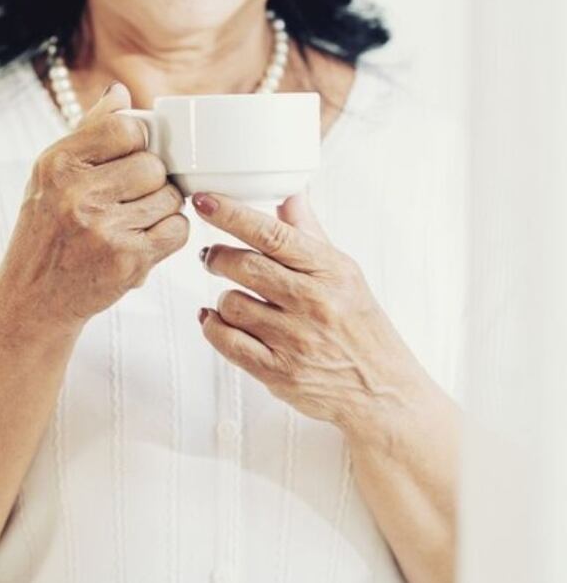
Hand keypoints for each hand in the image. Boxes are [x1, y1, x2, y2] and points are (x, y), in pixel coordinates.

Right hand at [0, 82, 189, 331]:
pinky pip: (177, 230)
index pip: (124, 128)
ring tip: (134, 219)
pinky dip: (168, 233)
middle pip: (152, 165)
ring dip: (161, 207)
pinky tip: (144, 238)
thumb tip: (121, 92)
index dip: (137, 141)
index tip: (130, 156)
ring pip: (170, 198)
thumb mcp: (49, 176)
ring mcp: (104, 230)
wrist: (33, 296)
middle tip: (131, 196)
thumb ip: (86, 132)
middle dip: (151, 179)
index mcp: (57, 165)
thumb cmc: (45, 231)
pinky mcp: (128, 261)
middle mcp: (77, 195)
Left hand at [190, 189, 436, 442]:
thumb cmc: (362, 330)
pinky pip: (225, 341)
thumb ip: (310, 235)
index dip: (232, 214)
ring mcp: (295, 340)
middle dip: (217, 256)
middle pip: (245, 266)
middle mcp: (314, 303)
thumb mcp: (345, 276)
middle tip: (211, 256)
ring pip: (231, 303)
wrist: (383, 393)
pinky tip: (217, 320)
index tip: (204, 201)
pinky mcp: (278, 372)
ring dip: (222, 298)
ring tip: (233, 298)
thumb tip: (289, 195)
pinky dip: (213, 326)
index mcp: (332, 272)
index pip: (273, 234)